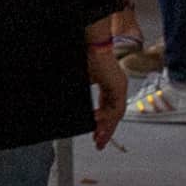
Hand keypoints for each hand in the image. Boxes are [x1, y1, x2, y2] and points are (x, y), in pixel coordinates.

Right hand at [87, 32, 132, 148]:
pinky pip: (115, 107)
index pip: (107, 108)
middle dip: (106, 130)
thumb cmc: (85, 56)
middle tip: (99, 142)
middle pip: (113, 114)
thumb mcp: (80, 80)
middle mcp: (117, 86)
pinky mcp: (119, 86)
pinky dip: (107, 117)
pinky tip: (96, 122)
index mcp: (108, 84)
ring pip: (116, 113)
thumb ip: (78, 94)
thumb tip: (65, 104)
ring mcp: (119, 86)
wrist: (91, 43)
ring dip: (107, 127)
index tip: (96, 133)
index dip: (102, 122)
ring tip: (98, 138)